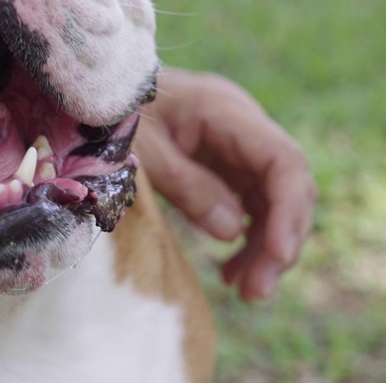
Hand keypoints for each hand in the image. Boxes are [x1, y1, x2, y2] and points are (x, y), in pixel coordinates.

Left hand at [135, 69, 315, 300]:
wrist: (97, 93)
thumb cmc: (113, 115)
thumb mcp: (142, 151)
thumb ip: (186, 187)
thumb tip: (233, 232)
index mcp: (225, 110)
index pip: (282, 159)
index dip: (288, 210)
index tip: (278, 255)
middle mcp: (243, 125)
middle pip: (288, 185)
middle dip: (281, 240)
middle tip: (256, 292)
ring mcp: (238, 145)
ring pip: (276, 201)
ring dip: (267, 248)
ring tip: (245, 292)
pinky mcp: (228, 165)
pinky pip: (254, 205)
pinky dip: (249, 240)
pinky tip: (231, 272)